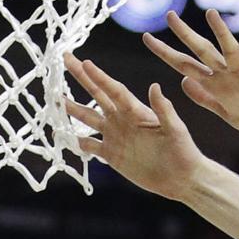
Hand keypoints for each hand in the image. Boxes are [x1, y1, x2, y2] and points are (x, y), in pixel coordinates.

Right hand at [64, 54, 204, 200]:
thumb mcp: (175, 130)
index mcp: (137, 111)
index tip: (85, 62)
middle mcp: (122, 120)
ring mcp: (115, 137)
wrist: (183, 179)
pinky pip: (90, 146)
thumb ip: (164, 110)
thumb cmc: (184, 152)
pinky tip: (63, 134)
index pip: (114, 90)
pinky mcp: (112, 155)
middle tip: (65, 59)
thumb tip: (155, 86)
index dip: (99, 77)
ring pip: (89, 119)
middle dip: (81, 77)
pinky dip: (77, 141)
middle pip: (97, 95)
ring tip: (55, 97)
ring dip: (72, 108)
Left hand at [144, 10, 238, 140]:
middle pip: (202, 52)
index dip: (166, 53)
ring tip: (211, 14)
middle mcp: (229, 76)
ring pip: (231, 53)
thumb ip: (205, 98)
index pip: (186, 65)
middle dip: (185, 35)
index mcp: (217, 84)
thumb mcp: (224, 112)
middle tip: (169, 14)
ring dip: (221, 34)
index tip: (146, 37)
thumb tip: (183, 81)